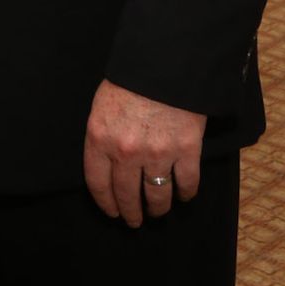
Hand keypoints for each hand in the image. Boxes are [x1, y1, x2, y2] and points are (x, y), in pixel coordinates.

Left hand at [83, 78, 206, 226]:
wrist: (164, 64)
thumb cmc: (130, 80)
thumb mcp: (102, 105)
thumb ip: (102, 135)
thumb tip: (106, 161)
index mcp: (99, 138)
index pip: (98, 184)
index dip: (105, 203)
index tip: (111, 212)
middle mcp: (126, 152)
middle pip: (127, 195)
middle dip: (131, 212)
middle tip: (134, 221)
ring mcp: (157, 154)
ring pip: (157, 195)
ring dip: (158, 208)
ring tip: (158, 212)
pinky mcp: (186, 150)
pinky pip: (186, 183)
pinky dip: (185, 193)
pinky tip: (183, 196)